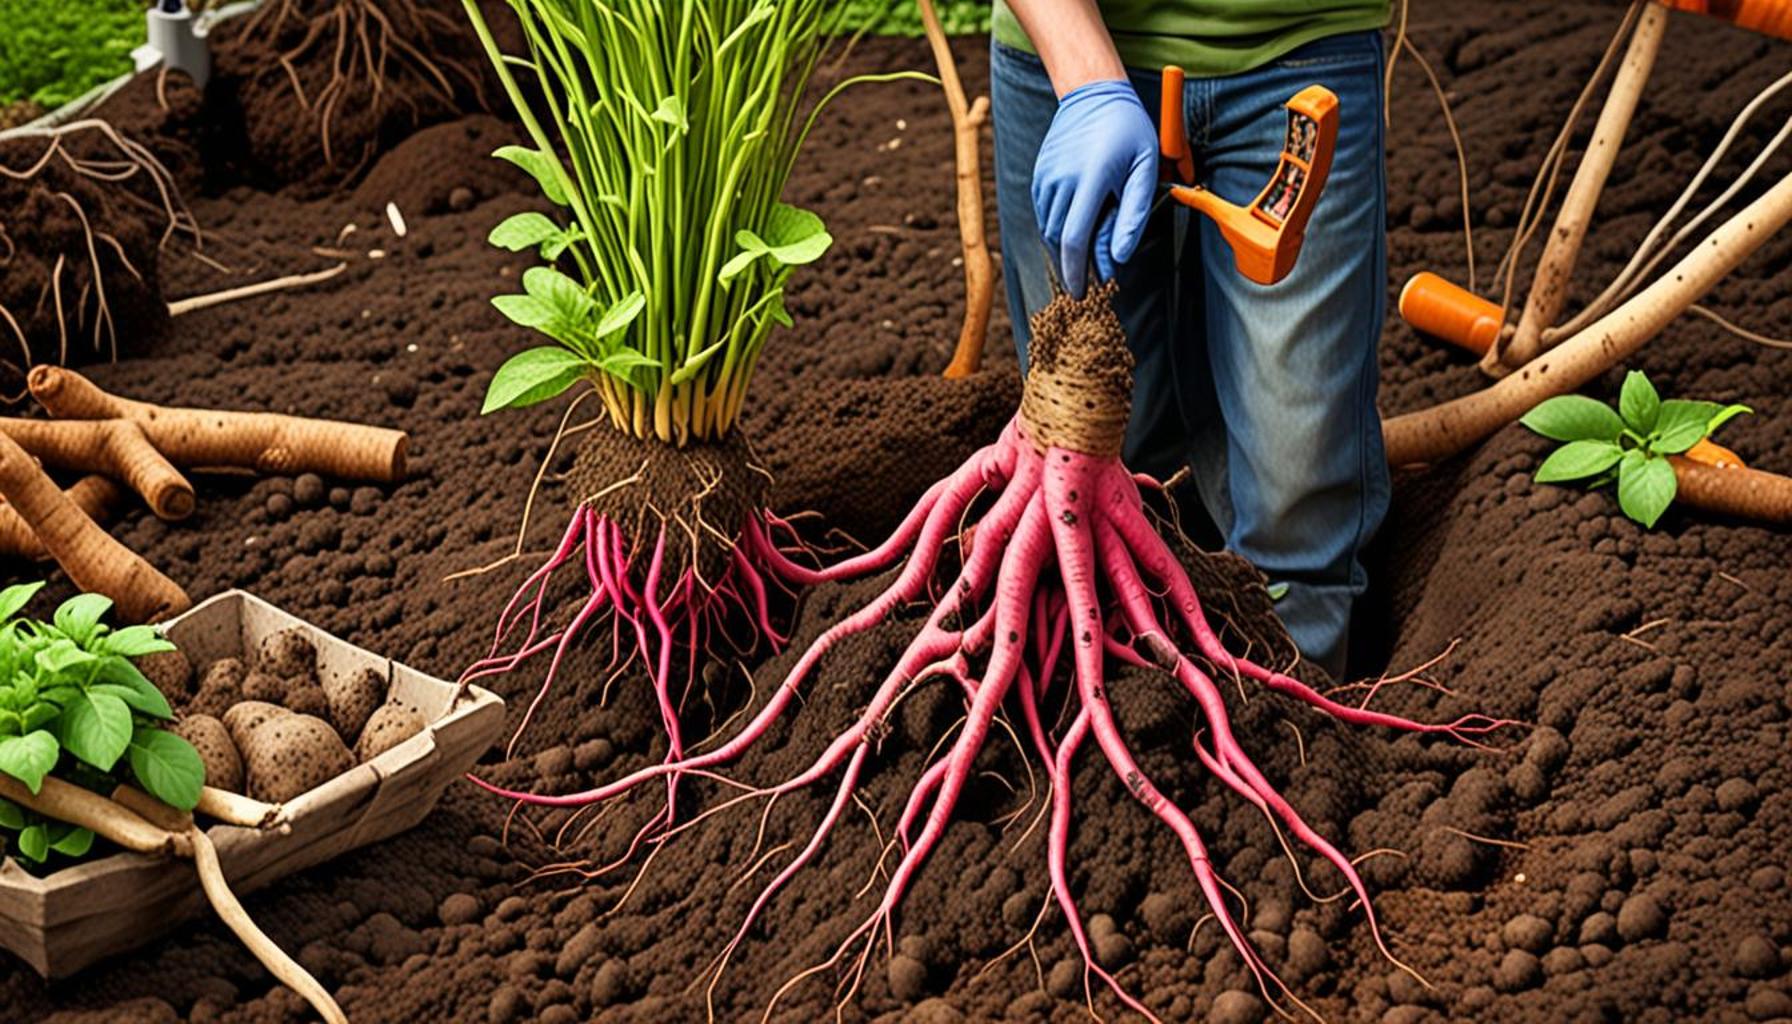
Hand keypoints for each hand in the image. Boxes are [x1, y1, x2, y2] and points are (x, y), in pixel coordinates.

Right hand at [1031, 79, 1156, 297]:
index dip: (1077, 272)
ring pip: (1048, 228)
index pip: (1075, 239)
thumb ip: (1133, 215)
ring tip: (1086, 254)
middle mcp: (1062, 179)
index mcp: (1091, 179)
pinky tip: (1075, 226)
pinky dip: (1057, 227)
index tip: (1082, 294)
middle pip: (1058, 239)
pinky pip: (1044, 211)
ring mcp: (1046, 176)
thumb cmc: (1128, 131)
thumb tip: (1118, 258)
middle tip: (1088, 284)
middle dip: (1072, 266)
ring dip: (1064, 247)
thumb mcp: (1145, 169)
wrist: (1093, 92)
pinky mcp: (1039, 174)